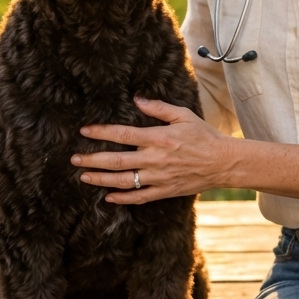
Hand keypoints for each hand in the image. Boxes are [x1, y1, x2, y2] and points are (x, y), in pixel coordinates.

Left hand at [72, 97, 233, 203]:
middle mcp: (155, 159)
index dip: (101, 132)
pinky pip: (139, 197)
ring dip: (100, 179)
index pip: (122, 134)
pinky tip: (108, 197)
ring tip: (84, 176)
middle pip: (116, 160)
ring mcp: (159, 177)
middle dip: (92, 159)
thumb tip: (137, 100)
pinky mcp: (165, 191)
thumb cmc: (204, 136)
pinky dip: (122, 198)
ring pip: (123, 181)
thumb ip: (158, 108)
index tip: (85, 131)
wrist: (223, 163)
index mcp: (158, 137)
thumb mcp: (183, 115)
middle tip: (74, 159)